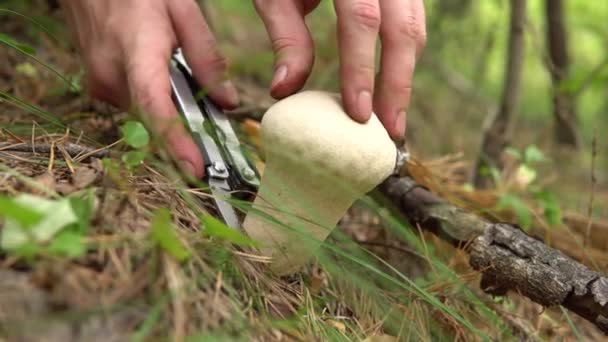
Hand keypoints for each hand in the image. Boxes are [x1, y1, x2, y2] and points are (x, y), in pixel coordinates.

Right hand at [60, 0, 238, 177]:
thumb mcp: (183, 10)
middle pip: (156, 119)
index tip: (195, 170)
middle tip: (216, 143)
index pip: (155, 106)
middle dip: (186, 133)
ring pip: (147, 114)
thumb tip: (228, 103)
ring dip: (172, 113)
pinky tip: (168, 81)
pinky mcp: (98, 85)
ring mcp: (100, 83)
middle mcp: (111, 75)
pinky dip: (157, 102)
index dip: (176, 142)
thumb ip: (207, 57)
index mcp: (135, 51)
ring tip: (191, 92)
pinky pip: (136, 104)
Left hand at [254, 0, 425, 139]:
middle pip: (403, 28)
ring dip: (407, 74)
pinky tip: (394, 85)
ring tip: (394, 117)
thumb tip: (284, 91)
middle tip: (389, 130)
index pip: (361, 19)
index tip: (358, 113)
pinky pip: (413, 20)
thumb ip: (286, 35)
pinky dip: (405, 56)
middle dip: (397, 83)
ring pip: (416, 26)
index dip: (361, 68)